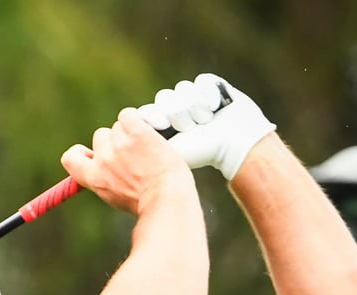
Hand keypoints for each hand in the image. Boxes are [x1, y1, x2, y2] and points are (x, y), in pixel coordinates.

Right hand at [60, 107, 192, 215]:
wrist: (167, 200)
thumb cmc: (150, 204)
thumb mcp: (118, 199)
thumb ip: (108, 182)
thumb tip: (111, 175)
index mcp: (94, 178)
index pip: (70, 158)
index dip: (80, 152)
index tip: (91, 153)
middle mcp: (103, 159)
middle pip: (101, 136)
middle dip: (116, 142)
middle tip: (137, 154)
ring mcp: (119, 145)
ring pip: (119, 126)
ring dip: (132, 132)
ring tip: (150, 149)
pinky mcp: (136, 132)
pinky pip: (129, 115)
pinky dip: (139, 119)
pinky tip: (150, 129)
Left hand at [138, 73, 275, 180]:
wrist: (235, 146)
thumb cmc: (201, 152)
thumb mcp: (167, 151)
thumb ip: (141, 142)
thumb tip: (121, 131)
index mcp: (161, 121)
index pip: (148, 109)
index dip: (155, 117)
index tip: (164, 127)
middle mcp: (175, 106)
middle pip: (165, 98)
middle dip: (179, 115)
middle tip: (191, 129)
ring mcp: (193, 95)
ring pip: (183, 90)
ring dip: (196, 109)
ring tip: (206, 122)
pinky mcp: (211, 85)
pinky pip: (202, 81)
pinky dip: (210, 96)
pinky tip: (217, 108)